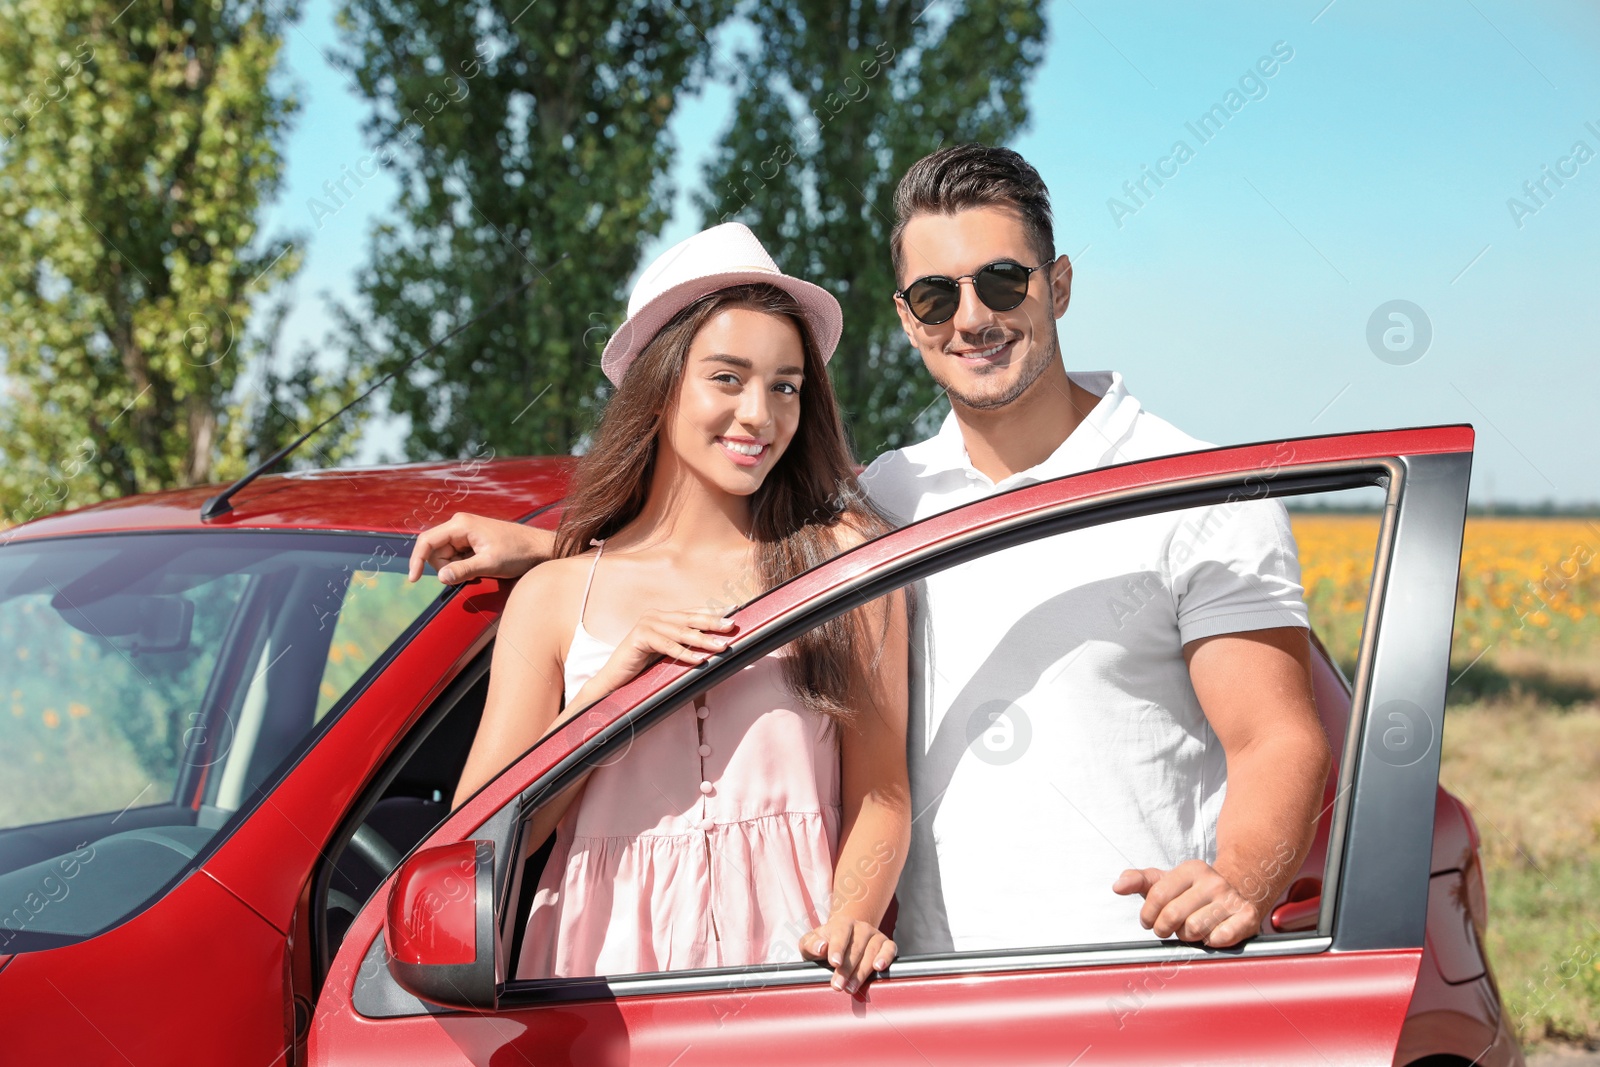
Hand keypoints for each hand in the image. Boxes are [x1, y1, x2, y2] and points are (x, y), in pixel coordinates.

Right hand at [408, 514, 551, 583]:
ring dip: (457, 569)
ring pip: (445, 557)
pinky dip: (463, 568)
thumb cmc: (518, 552)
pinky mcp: (471, 541)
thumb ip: (463, 570)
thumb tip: (440, 577)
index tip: (413, 580)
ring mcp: (465, 533)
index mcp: (461, 525)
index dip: (416, 560)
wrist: (539, 548)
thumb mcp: (490, 564)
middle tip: (471, 574)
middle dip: (446, 568)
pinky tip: (481, 568)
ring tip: (480, 569)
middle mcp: (460, 525)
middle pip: (435, 552)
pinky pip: (456, 558)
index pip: (426, 541)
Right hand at [588, 608, 736, 694]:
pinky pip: (667, 645)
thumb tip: (714, 644)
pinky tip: (699, 660)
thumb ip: (684, 644)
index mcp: (662, 617)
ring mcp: (645, 624)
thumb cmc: (641, 670)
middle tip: (732, 626)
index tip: (734, 610)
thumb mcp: (667, 654)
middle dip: (713, 622)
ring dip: (703, 640)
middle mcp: (654, 616)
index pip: (692, 612)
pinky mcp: (638, 637)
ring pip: (681, 632)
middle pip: (689, 618)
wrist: (613, 681)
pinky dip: (684, 654)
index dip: (713, 612)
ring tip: (722, 646)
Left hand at [800, 917, 895, 993]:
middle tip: (838, 985)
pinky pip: (890, 948)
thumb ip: (810, 944)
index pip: (841, 933)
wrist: (844, 942)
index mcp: (842, 923)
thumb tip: (821, 947)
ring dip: (862, 971)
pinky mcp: (887, 944)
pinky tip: (879, 967)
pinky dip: (886, 957)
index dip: (838, 948)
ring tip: (852, 987)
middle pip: (856, 947)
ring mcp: (875, 935)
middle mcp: (861, 927)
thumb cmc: (825, 945)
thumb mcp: (810, 944)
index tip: (834, 963)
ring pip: (872, 950)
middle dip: (847, 969)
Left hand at [1112, 860, 1261, 946]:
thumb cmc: (1194, 890)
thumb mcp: (1166, 880)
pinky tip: (1211, 933)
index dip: (1148, 915)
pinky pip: (1219, 939)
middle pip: (1174, 916)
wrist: (1241, 890)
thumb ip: (1139, 881)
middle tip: (1168, 928)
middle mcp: (1213, 881)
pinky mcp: (1247, 917)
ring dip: (1187, 936)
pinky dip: (1211, 942)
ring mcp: (1231, 898)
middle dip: (1165, 928)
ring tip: (1191, 929)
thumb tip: (1117, 886)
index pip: (1157, 896)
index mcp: (1191, 869)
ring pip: (1195, 930)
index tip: (1148, 921)